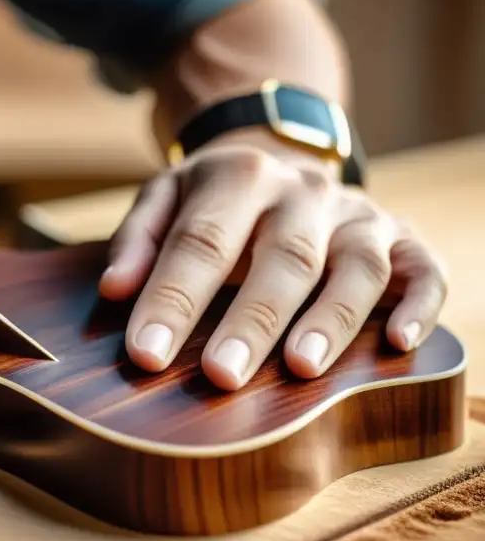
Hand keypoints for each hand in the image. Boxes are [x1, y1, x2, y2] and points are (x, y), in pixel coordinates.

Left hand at [98, 140, 446, 390]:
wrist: (280, 163)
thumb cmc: (213, 201)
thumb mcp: (165, 197)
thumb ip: (137, 239)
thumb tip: (116, 288)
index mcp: (240, 176)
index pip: (201, 242)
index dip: (172, 300)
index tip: (146, 355)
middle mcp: (304, 193)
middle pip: (283, 258)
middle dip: (251, 321)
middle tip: (220, 377)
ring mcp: (358, 215)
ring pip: (357, 266)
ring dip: (332, 320)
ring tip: (301, 371)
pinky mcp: (403, 238)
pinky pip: (424, 269)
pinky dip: (420, 305)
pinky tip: (397, 343)